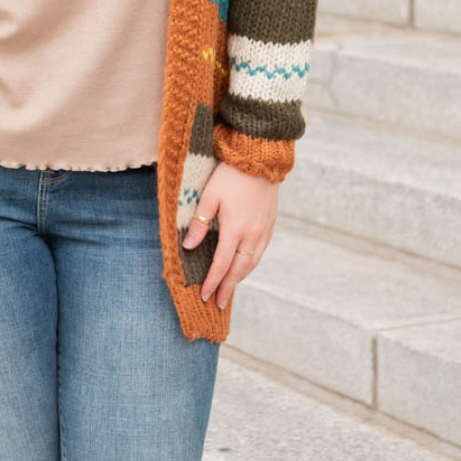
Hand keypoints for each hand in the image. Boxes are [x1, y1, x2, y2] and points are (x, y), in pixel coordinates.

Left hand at [181, 162, 279, 308]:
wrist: (260, 158)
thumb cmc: (230, 175)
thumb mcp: (209, 196)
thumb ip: (199, 223)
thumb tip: (189, 247)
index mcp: (235, 228)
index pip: (222, 264)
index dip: (212, 281)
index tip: (204, 295)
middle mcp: (253, 233)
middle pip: (239, 269)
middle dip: (227, 287)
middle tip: (217, 302)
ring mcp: (264, 229)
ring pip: (252, 262)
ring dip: (240, 278)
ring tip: (229, 289)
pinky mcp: (270, 223)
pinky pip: (261, 251)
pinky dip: (251, 263)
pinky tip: (245, 266)